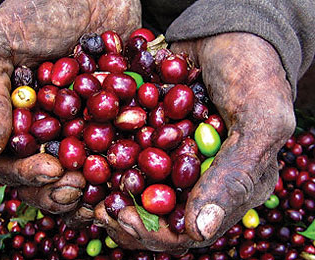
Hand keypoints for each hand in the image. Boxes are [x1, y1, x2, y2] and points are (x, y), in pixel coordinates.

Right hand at [0, 0, 140, 213]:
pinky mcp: (116, 120)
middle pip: (47, 177)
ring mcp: (83, 127)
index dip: (26, 176)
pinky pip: (120, 151)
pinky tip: (129, 179)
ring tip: (103, 196)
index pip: (11, 162)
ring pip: (84, 174)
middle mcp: (48, 129)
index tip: (51, 171)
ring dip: (92, 191)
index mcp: (15, 119)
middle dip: (59, 191)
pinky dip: (125, 170)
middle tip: (76, 189)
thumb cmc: (40, 8)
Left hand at [95, 32, 295, 252]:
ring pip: (140, 192)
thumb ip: (235, 175)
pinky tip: (91, 162)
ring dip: (113, 196)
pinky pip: (129, 157)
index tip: (123, 219)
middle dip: (128, 218)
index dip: (156, 232)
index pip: (192, 230)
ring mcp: (175, 156)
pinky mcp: (154, 135)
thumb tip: (199, 231)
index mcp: (231, 185)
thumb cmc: (252, 71)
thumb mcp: (259, 120)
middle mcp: (200, 177)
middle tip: (98, 211)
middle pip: (160, 216)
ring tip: (89, 195)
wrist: (225, 29)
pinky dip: (109, 164)